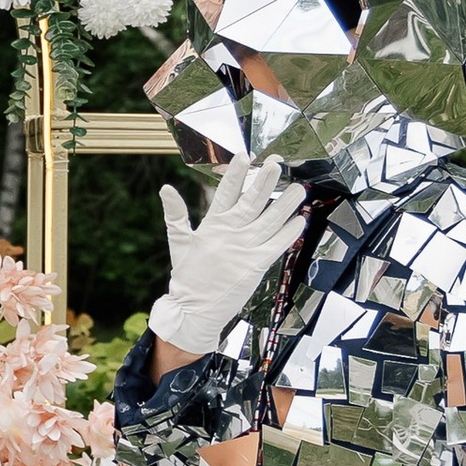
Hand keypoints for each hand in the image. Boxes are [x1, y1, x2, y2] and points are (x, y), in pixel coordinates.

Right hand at [148, 151, 306, 355]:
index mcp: (211, 226)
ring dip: (286, 204)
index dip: (236, 174)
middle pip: (251, 202)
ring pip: (270, 221)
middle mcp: (230, 234)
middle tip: (276, 163)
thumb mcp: (178, 242)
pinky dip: (289, 233)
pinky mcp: (256, 266)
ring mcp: (244, 250)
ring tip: (299, 188)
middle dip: (265, 181)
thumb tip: (165, 188)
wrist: (193, 311)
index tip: (245, 155)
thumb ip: (175, 214)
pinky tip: (299, 220)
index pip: (225, 193)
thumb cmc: (187, 278)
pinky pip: (277, 245)